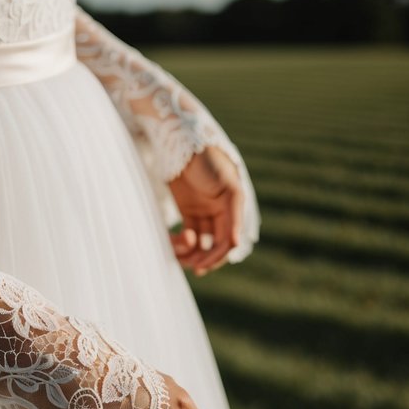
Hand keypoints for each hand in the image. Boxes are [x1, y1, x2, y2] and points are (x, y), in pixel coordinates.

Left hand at [168, 146, 243, 275]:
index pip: (228, 240)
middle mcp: (222, 210)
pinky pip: (187, 233)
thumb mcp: (226, 184)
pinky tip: (170, 241)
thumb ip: (234, 212)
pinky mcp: (189, 209)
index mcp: (234, 205)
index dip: (217, 256)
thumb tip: (238, 243)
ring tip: (176, 255)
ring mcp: (205, 210)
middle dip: (203, 258)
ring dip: (190, 252)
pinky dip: (180, 241)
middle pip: (215, 244)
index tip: (201, 267)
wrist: (181, 140)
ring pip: (201, 241)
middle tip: (190, 268)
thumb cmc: (207, 159)